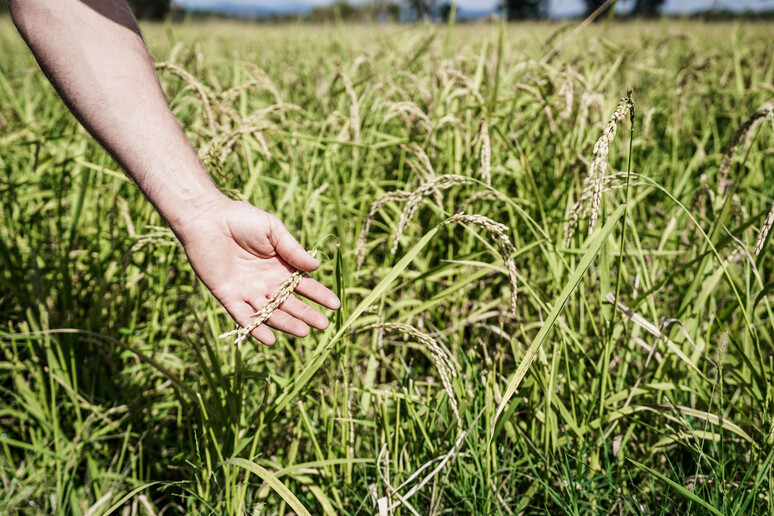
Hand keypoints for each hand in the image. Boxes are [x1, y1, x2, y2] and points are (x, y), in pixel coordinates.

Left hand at [176, 197, 339, 344]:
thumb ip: (293, 250)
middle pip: (290, 304)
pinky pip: (243, 316)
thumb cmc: (241, 219)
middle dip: (307, 314)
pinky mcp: (228, 296)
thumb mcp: (273, 230)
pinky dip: (255, 329)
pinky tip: (269, 340)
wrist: (207, 219)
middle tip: (323, 325)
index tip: (335, 305)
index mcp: (280, 268)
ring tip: (303, 332)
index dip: (320, 295)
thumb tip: (316, 266)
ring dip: (286, 324)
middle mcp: (266, 283)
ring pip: (269, 313)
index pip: (304, 286)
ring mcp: (247, 292)